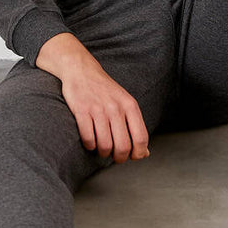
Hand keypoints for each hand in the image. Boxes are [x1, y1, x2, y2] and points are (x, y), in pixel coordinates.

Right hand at [37, 33, 149, 162]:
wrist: (82, 70)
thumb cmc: (105, 90)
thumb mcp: (125, 103)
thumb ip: (136, 126)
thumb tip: (145, 153)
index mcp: (130, 106)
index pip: (141, 138)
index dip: (138, 153)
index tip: (132, 156)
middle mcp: (116, 108)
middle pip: (123, 146)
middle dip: (120, 157)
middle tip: (115, 157)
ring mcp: (98, 109)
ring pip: (105, 145)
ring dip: (103, 152)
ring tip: (101, 149)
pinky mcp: (81, 110)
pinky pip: (88, 138)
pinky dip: (89, 145)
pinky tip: (90, 142)